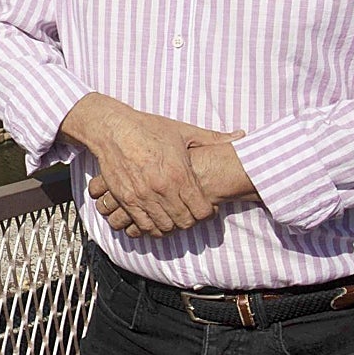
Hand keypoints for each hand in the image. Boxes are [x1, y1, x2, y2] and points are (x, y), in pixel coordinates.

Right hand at [88, 138, 255, 237]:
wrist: (112, 129)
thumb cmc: (148, 128)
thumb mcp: (182, 131)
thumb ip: (213, 138)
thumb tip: (241, 135)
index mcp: (180, 173)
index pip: (202, 211)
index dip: (207, 212)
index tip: (205, 206)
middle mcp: (162, 189)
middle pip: (184, 222)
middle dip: (190, 220)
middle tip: (189, 212)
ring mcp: (142, 196)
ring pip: (164, 227)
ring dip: (171, 225)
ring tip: (173, 215)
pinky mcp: (126, 199)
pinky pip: (143, 225)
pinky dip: (151, 226)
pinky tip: (155, 217)